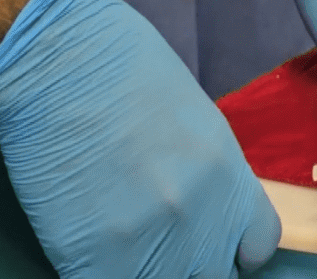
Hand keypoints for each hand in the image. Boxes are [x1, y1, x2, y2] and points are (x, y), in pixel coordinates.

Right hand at [0, 0, 279, 278]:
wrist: (58, 59)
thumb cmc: (125, 69)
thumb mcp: (198, 121)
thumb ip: (209, 176)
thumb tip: (204, 210)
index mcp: (228, 177)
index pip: (258, 245)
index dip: (236, 250)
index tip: (217, 245)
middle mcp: (200, 218)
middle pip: (211, 275)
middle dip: (191, 265)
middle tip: (164, 245)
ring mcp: (147, 243)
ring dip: (146, 270)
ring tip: (124, 244)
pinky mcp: (90, 258)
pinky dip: (100, 273)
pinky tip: (89, 249)